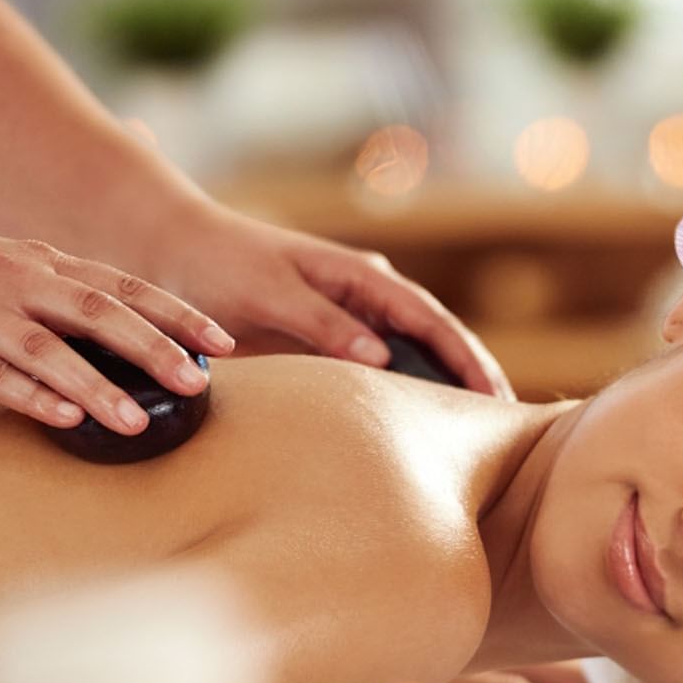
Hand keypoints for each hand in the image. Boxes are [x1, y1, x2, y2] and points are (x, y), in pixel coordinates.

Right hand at [0, 209, 233, 433]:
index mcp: (38, 263)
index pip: (123, 286)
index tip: (227, 342)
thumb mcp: (1, 268)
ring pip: (47, 350)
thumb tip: (124, 327)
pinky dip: (30, 396)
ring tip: (138, 419)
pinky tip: (65, 421)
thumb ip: (58, 293)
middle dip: (155, 347)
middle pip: (99, 312)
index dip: (178, 313)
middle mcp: (13, 281)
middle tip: (202, 381)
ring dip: (97, 385)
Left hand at [146, 204, 512, 397]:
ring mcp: (352, 319)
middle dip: (473, 377)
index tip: (493, 395)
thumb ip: (324, 323)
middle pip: (436, 340)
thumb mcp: (270, 291)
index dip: (466, 358)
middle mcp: (366, 297)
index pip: (431, 321)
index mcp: (362, 277)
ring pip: (413, 357)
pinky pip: (378, 373)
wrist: (174, 249)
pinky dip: (404, 396)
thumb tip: (381, 358)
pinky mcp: (328, 343)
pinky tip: (416, 428)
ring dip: (444, 389)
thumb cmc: (222, 264)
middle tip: (508, 422)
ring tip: (475, 433)